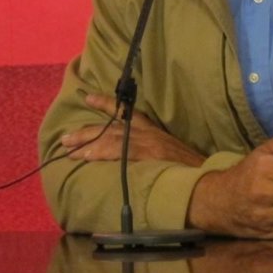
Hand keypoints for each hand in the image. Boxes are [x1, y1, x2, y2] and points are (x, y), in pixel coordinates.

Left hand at [60, 94, 204, 166]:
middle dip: (87, 131)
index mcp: (154, 132)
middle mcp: (149, 133)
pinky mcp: (147, 154)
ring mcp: (148, 143)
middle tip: (65, 137)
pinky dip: (101, 152)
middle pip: (112, 126)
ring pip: (110, 138)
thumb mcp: (170, 157)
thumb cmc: (191, 171)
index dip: (107, 104)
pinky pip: (118, 151)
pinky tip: (85, 156)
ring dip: (87, 143)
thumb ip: (152, 155)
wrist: (207, 176)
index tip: (88, 96)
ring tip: (68, 148)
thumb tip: (136, 162)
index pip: (127, 113)